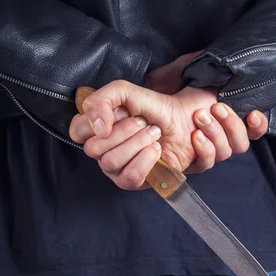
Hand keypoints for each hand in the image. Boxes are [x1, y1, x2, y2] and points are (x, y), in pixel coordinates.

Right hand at [69, 82, 267, 189]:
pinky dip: (154, 161)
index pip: (80, 136)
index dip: (102, 128)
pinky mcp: (152, 183)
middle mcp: (111, 157)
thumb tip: (96, 129)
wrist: (194, 116)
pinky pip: (143, 181)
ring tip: (158, 134)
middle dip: (129, 136)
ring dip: (142, 148)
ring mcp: (131, 172)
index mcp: (101, 133)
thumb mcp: (127, 91)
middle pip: (102, 158)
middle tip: (149, 125)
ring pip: (122, 174)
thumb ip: (101, 101)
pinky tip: (166, 147)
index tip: (129, 115)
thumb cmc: (160, 106)